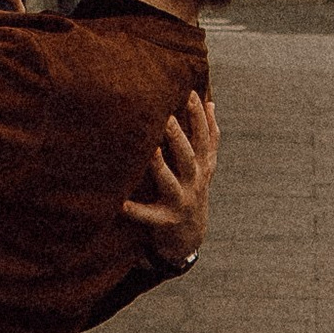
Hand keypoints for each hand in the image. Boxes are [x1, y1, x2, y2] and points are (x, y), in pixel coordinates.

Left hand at [121, 90, 218, 265]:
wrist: (190, 238)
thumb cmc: (192, 190)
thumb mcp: (205, 165)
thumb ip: (208, 136)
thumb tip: (211, 102)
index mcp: (203, 166)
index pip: (204, 138)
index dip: (199, 117)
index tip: (190, 94)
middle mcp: (194, 182)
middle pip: (188, 157)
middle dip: (178, 138)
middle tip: (167, 117)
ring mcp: (181, 202)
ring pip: (170, 183)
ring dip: (160, 167)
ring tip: (150, 151)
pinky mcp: (166, 221)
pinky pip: (150, 216)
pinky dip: (137, 211)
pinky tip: (122, 204)